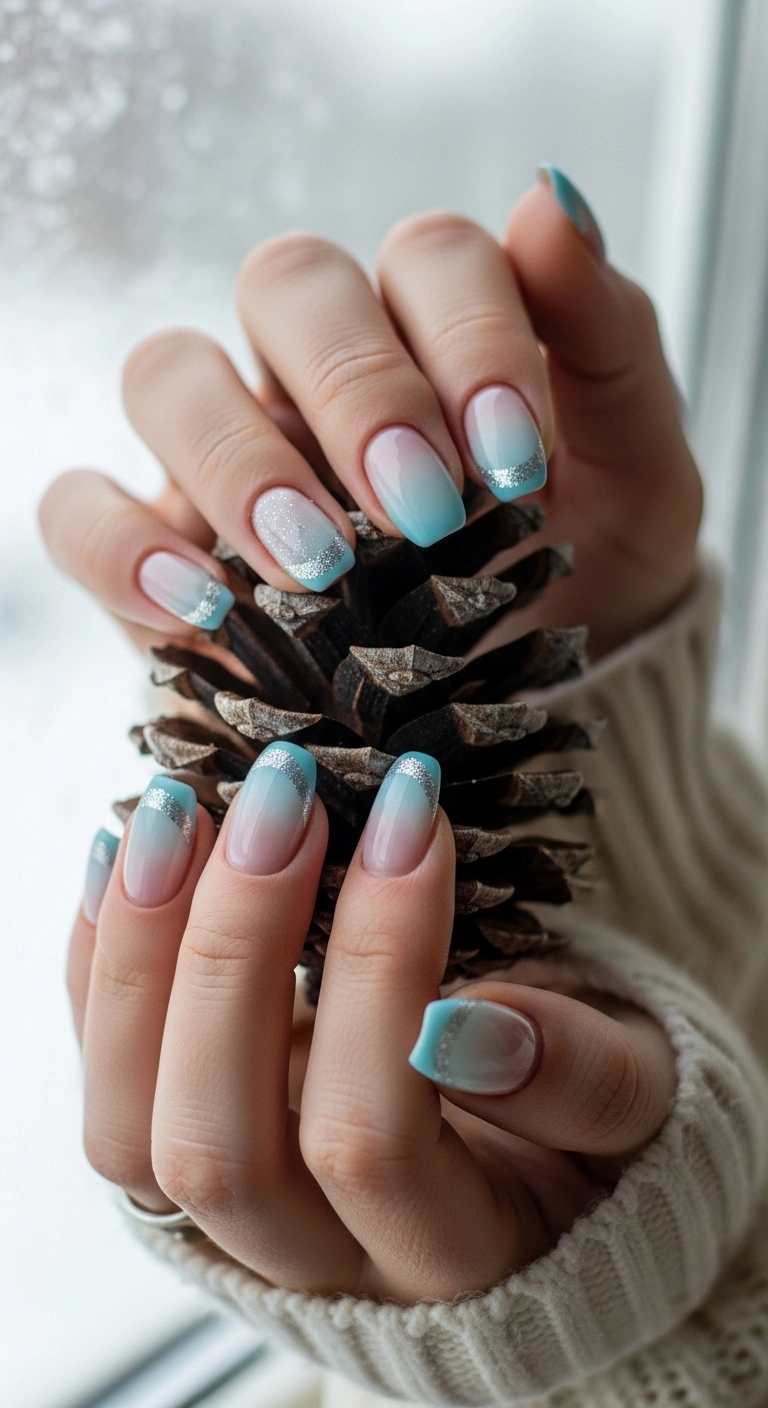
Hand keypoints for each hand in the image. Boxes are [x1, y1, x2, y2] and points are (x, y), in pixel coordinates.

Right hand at [40, 172, 701, 661]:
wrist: (541, 686)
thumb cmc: (586, 560)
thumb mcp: (638, 466)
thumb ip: (605, 336)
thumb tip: (549, 199)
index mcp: (434, 323)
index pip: (427, 255)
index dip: (468, 335)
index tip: (514, 456)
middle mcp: (318, 367)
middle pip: (286, 283)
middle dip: (352, 386)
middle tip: (418, 505)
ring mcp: (231, 451)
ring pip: (169, 373)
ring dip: (236, 458)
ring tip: (318, 563)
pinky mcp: (162, 547)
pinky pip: (82, 508)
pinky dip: (120, 545)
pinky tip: (197, 606)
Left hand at [71, 752, 674, 1301]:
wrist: (532, 1176)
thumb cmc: (593, 1123)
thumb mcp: (639, 1096)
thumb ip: (577, 1077)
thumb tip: (464, 1022)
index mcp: (445, 1256)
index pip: (373, 1141)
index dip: (379, 973)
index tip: (412, 813)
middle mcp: (315, 1261)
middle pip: (221, 1143)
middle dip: (238, 946)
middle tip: (288, 792)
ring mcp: (230, 1216)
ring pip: (128, 1133)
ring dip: (141, 956)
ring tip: (182, 809)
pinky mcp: (177, 1157)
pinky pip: (104, 1082)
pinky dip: (99, 963)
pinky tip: (126, 852)